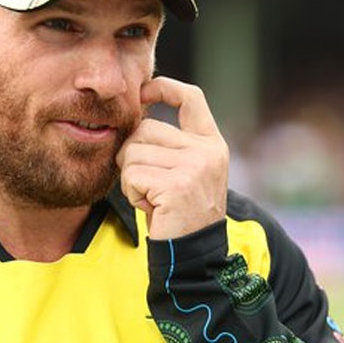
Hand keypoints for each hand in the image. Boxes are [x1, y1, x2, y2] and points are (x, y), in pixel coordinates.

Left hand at [116, 77, 228, 239]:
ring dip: (131, 179)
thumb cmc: (179, 213)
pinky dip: (132, 194)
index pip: (191, 98)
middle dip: (133, 155)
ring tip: (152, 198)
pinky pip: (132, 176)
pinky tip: (150, 207)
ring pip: (133, 153)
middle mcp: (207, 151)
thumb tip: (137, 111)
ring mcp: (195, 167)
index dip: (164, 88)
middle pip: (145, 129)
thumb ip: (171, 144)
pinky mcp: (177, 185)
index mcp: (211, 143)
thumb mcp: (185, 171)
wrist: (191, 254)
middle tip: (148, 184)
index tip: (143, 92)